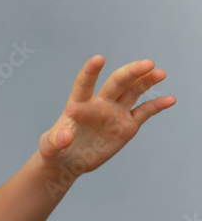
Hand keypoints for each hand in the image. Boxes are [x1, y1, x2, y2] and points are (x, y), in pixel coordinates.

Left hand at [37, 55, 175, 176]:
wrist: (69, 162)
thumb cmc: (55, 150)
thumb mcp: (49, 147)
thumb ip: (55, 140)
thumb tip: (65, 136)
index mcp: (78, 105)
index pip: (84, 84)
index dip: (91, 71)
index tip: (99, 59)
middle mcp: (99, 104)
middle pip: (116, 83)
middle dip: (131, 72)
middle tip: (147, 64)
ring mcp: (115, 113)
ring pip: (133, 92)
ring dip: (146, 81)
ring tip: (159, 73)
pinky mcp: (126, 125)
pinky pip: (144, 112)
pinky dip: (157, 106)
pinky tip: (170, 99)